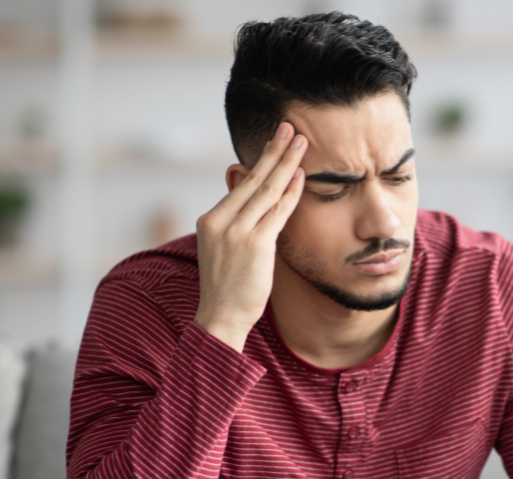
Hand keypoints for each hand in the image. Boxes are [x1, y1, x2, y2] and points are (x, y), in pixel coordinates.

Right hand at [194, 122, 306, 351]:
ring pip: (266, 190)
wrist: (221, 318)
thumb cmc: (227, 287)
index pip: (240, 184)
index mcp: (210, 219)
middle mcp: (220, 221)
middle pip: (252, 178)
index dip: (260, 160)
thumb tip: (254, 203)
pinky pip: (277, 212)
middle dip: (274, 150)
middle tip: (290, 127)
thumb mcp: (225, 249)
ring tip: (301, 142)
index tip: (275, 140)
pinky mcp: (255, 245)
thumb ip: (238, 223)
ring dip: (286, 163)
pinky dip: (291, 192)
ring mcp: (237, 232)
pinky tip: (301, 175)